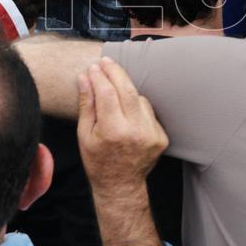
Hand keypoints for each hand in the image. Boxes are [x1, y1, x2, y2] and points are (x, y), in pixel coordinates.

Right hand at [78, 57, 168, 196]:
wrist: (121, 185)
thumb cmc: (97, 160)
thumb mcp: (84, 134)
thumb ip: (86, 104)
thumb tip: (84, 77)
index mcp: (113, 132)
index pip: (106, 93)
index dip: (99, 77)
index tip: (93, 68)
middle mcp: (135, 131)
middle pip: (126, 90)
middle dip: (115, 72)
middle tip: (106, 61)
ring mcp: (151, 134)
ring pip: (138, 98)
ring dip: (125, 90)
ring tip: (113, 94)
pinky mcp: (161, 136)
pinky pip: (148, 110)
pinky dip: (137, 105)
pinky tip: (127, 112)